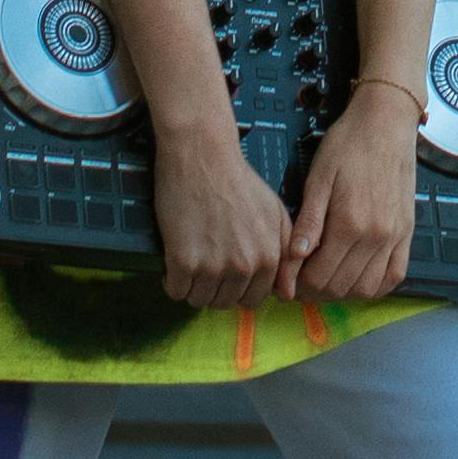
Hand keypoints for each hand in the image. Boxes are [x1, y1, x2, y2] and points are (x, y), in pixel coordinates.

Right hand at [150, 125, 297, 304]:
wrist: (202, 155)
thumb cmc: (238, 180)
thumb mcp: (275, 213)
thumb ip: (286, 252)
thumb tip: (286, 294)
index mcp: (268, 257)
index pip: (253, 299)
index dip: (238, 288)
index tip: (227, 274)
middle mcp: (243, 266)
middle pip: (224, 303)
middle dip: (214, 288)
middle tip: (206, 262)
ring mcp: (212, 266)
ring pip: (199, 300)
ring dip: (192, 285)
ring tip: (191, 259)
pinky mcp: (183, 261)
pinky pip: (175, 291)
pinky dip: (172, 280)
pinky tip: (175, 261)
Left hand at [283, 79, 417, 303]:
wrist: (386, 122)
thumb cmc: (348, 145)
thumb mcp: (318, 179)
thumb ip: (308, 223)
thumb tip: (293, 260)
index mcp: (350, 224)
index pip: (319, 277)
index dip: (297, 285)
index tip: (286, 279)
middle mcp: (376, 237)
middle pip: (341, 287)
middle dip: (315, 291)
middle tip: (299, 280)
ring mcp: (396, 237)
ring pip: (367, 288)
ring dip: (343, 292)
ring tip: (325, 278)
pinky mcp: (407, 232)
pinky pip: (395, 275)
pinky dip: (375, 286)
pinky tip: (357, 277)